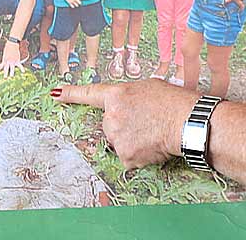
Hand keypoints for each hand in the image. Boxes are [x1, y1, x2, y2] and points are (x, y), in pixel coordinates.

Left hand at [0, 41, 24, 76]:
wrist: (12, 44)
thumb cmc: (8, 47)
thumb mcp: (5, 54)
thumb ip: (5, 59)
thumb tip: (6, 62)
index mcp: (4, 60)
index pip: (0, 66)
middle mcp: (7, 61)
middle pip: (6, 68)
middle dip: (5, 73)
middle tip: (5, 78)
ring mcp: (12, 61)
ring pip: (12, 68)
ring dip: (12, 72)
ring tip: (11, 76)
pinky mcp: (17, 60)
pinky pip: (20, 65)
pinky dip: (22, 68)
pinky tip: (23, 71)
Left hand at [57, 80, 199, 169]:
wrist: (189, 122)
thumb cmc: (175, 102)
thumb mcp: (149, 88)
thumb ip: (129, 97)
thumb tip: (127, 108)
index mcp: (118, 94)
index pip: (89, 94)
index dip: (71, 94)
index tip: (56, 95)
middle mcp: (112, 115)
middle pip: (110, 125)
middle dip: (125, 126)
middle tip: (147, 123)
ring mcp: (117, 137)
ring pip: (119, 142)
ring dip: (133, 141)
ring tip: (153, 133)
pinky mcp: (125, 155)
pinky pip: (128, 158)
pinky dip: (140, 155)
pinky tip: (153, 145)